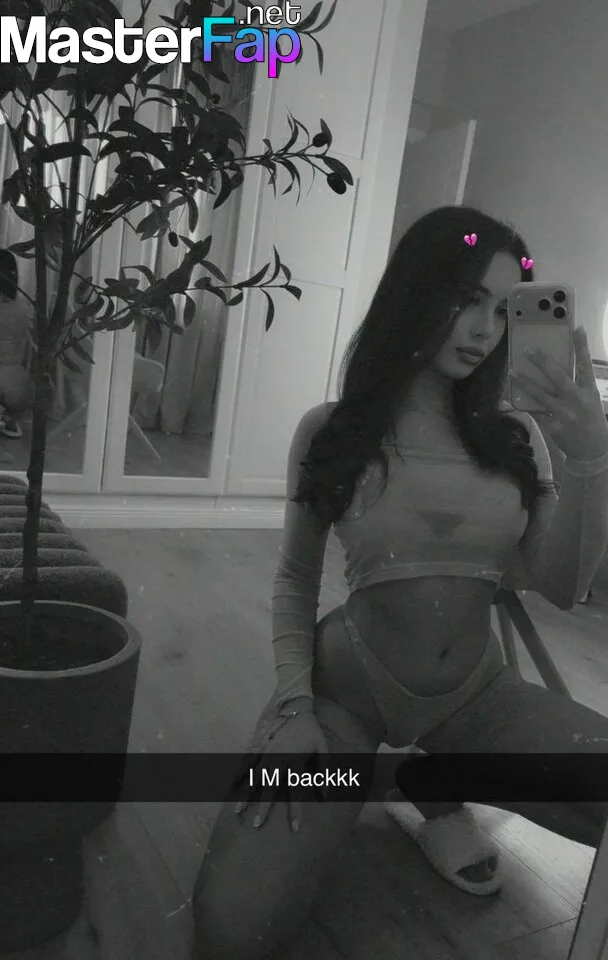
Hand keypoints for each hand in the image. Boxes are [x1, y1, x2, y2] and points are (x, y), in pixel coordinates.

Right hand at [233, 709, 328, 832]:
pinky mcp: (260, 747)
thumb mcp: (323, 749)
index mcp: (295, 761)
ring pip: (255, 778)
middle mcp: (278, 759)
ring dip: (246, 795)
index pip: (296, 792)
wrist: (297, 709)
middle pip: (269, 787)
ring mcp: (266, 753)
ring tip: (237, 812)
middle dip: (263, 807)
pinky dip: (240, 775)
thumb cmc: (312, 732)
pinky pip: (248, 762)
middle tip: (256, 825)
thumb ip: (324, 771)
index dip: (295, 811)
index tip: (295, 829)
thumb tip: (324, 795)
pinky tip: (231, 787)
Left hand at [509, 326, 607, 460]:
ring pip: (541, 394)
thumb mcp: (590, 400)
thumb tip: (552, 369)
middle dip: (542, 361)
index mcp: (589, 391)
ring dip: (525, 382)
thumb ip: (576, 385)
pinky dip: (523, 406)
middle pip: (558, 376)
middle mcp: (577, 400)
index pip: (585, 364)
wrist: (593, 450)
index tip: (576, 328)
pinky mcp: (553, 426)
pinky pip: (535, 412)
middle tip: (527, 348)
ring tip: (512, 372)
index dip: (581, 346)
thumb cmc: (590, 419)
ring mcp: (564, 413)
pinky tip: (509, 401)